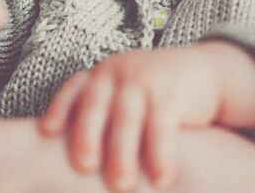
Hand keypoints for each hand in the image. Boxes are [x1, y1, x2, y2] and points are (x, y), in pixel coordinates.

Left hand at [38, 44, 223, 191]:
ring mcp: (146, 80)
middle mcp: (120, 73)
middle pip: (96, 105)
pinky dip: (160, 153)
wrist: (206, 72)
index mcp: (104, 75)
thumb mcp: (125, 92)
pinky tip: (161, 179)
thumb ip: (102, 113)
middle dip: (87, 135)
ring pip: (127, 118)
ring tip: (121, 186)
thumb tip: (73, 157)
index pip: (75, 88)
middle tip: (84, 166)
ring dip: (122, 153)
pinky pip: (163, 125)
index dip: (61, 108)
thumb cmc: (156, 93)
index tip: (47, 130)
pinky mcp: (173, 93)